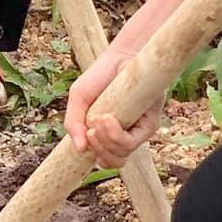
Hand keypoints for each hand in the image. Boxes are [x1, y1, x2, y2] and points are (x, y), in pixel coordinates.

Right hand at [65, 44, 160, 165]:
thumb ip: (73, 124)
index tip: (83, 143)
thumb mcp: (78, 100)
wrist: (120, 59)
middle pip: (112, 162)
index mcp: (108, 134)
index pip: (105, 160)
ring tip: (97, 119)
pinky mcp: (149, 125)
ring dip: (104, 140)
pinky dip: (114, 134)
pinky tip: (106, 118)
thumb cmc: (99, 79)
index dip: (94, 157)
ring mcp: (137, 131)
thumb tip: (79, 149)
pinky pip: (130, 142)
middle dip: (98, 150)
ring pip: (121, 155)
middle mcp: (124, 136)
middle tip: (90, 131)